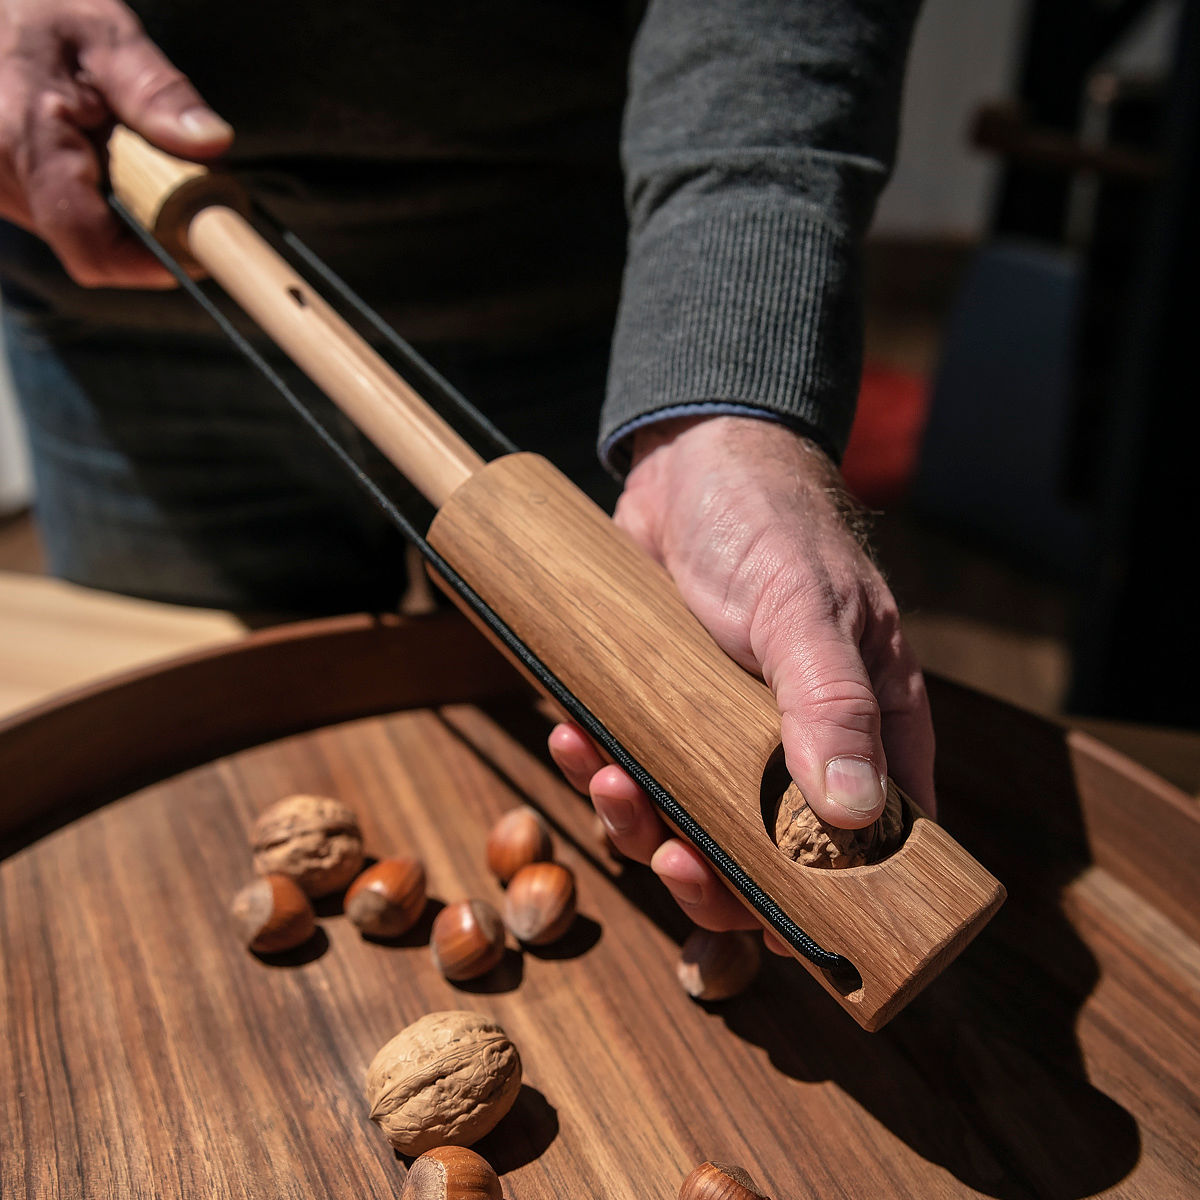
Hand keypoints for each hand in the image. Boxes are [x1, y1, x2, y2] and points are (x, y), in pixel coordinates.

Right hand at [0, 0, 230, 286]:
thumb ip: (157, 93)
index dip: (151, 263)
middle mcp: (3, 179)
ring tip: (123, 151)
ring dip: (116, 208)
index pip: (94, 249)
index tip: (196, 248)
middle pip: (93, 245)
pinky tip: (96, 154)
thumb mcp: (105, 36)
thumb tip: (211, 142)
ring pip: (78, 233)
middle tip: (173, 178)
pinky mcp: (1, 188)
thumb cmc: (36, 8)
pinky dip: (91, 195)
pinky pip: (59, 213)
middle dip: (143, 224)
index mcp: (27, 144)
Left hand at [549, 415, 935, 944]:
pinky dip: (599, 771)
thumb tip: (854, 814)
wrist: (693, 458)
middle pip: (766, 862)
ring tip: (610, 778)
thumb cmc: (773, 521)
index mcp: (867, 732)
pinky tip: (575, 741)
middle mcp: (795, 748)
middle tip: (673, 860)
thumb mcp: (805, 606)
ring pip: (687, 826)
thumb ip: (832, 702)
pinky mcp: (660, 713)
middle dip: (715, 880)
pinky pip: (631, 771)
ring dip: (642, 825)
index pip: (870, 851)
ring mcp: (722, 736)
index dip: (829, 904)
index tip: (779, 926)